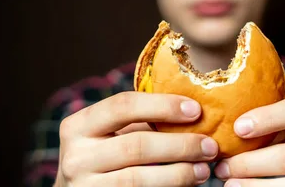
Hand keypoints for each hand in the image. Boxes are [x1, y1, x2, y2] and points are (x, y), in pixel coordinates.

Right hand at [55, 91, 218, 185]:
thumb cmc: (104, 156)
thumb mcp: (110, 133)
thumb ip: (139, 121)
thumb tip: (192, 110)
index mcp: (77, 125)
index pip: (122, 106)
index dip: (162, 106)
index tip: (195, 110)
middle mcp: (74, 156)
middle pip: (135, 145)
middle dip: (179, 145)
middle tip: (210, 145)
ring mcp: (84, 186)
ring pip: (138, 178)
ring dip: (178, 173)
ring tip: (204, 169)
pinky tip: (187, 184)